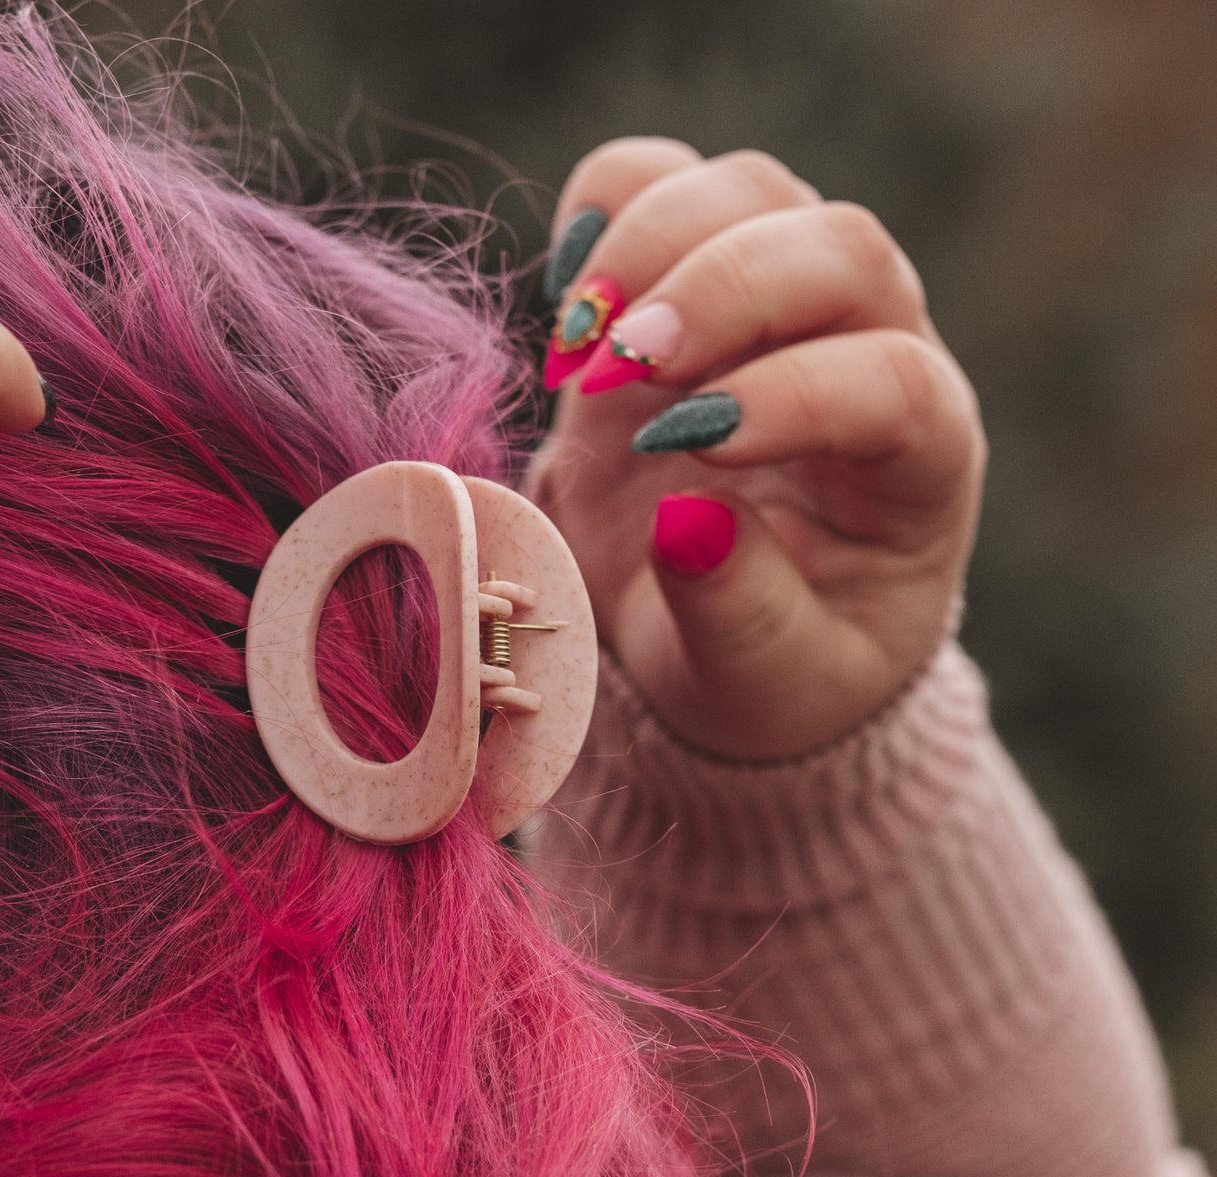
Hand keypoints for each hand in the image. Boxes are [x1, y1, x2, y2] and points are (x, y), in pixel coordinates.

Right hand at [527, 140, 985, 760]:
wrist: (725, 634)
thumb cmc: (771, 670)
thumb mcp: (764, 683)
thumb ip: (739, 614)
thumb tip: (687, 518)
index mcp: (920, 463)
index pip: (896, 380)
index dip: (799, 394)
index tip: (692, 447)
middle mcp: (873, 353)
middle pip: (837, 245)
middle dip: (719, 288)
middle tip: (617, 367)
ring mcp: (784, 305)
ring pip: (751, 190)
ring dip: (649, 241)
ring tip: (574, 344)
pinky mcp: (690, 284)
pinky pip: (659, 182)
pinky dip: (603, 210)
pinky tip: (567, 303)